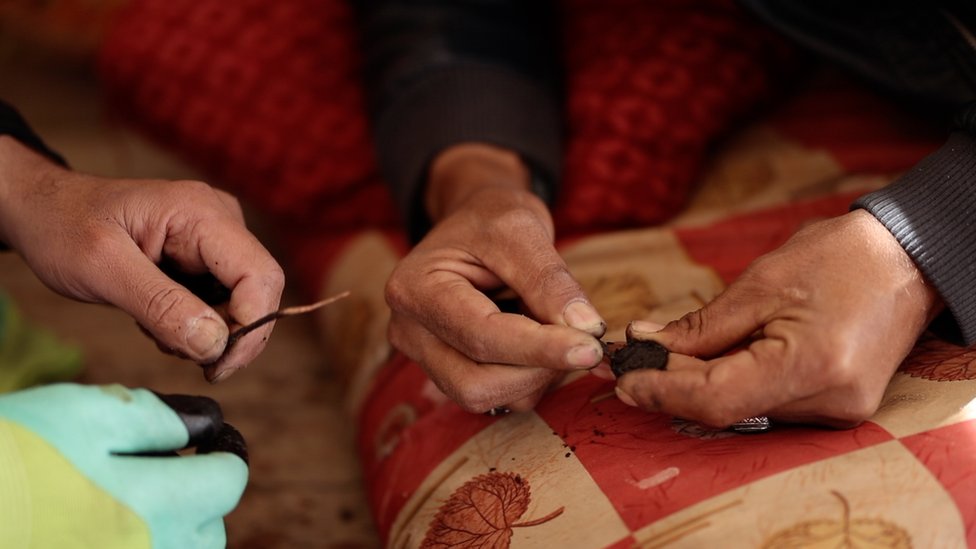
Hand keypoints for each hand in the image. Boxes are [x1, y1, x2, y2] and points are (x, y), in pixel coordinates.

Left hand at [0, 137, 284, 380]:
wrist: (43, 209)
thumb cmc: (64, 227)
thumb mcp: (102, 268)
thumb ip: (161, 305)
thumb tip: (215, 344)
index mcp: (202, 213)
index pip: (260, 275)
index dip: (251, 327)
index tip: (216, 367)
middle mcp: (222, 220)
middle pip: (258, 291)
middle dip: (229, 335)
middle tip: (183, 357)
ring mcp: (217, 237)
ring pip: (242, 300)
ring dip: (209, 332)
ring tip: (156, 330)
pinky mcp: (207, 256)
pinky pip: (223, 299)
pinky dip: (198, 322)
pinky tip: (161, 319)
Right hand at [0, 383, 247, 547]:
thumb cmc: (9, 456)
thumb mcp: (83, 413)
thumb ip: (157, 418)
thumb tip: (204, 425)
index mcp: (156, 507)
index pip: (228, 482)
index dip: (221, 454)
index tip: (204, 443)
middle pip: (209, 531)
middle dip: (197, 499)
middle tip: (157, 473)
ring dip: (171, 530)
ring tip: (123, 503)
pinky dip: (138, 547)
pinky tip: (97, 530)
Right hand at [385, 143, 605, 412]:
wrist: (474, 222)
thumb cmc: (491, 218)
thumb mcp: (522, 228)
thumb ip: (550, 279)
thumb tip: (584, 328)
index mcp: (415, 288)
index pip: (480, 336)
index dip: (539, 348)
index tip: (590, 347)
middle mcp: (409, 330)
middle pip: (474, 382)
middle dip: (536, 369)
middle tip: (581, 341)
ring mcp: (424, 356)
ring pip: (483, 397)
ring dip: (534, 377)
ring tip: (558, 334)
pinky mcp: (447, 371)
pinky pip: (493, 396)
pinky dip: (528, 379)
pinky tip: (542, 345)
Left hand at [615, 210, 942, 427]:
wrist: (909, 262)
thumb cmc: (839, 258)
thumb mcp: (761, 282)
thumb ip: (700, 326)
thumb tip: (644, 343)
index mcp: (810, 365)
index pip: (716, 398)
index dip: (662, 391)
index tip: (624, 377)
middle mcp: (829, 401)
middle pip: (727, 408)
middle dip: (673, 385)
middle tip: (633, 362)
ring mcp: (838, 412)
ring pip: (745, 411)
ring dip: (700, 385)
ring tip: (667, 355)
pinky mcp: (839, 408)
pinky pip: (770, 405)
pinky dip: (734, 384)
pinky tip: (714, 361)